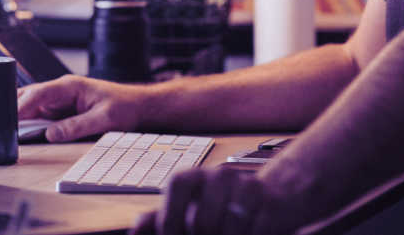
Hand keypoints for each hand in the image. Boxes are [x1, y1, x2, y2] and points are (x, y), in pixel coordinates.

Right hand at [17, 75, 143, 141]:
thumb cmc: (125, 106)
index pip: (38, 93)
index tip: (7, 119)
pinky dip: (27, 123)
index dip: (20, 106)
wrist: (138, 105)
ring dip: (18, 117)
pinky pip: (39, 116)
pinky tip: (18, 134)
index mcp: (69, 86)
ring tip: (2, 132)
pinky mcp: (60, 110)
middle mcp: (61, 90)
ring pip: (30, 106)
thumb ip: (77, 126)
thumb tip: (51, 135)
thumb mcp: (104, 119)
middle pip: (28, 97)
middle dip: (12, 110)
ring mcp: (59, 100)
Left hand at [130, 168, 305, 234]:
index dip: (171, 225)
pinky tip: (244, 234)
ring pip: (229, 227)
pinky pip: (254, 229)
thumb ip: (156, 222)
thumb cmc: (214, 210)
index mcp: (190, 178)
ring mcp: (244, 184)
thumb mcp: (181, 214)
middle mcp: (217, 175)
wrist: (263, 200)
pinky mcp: (267, 198)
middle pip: (202, 221)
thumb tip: (136, 230)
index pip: (174, 198)